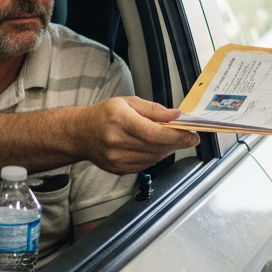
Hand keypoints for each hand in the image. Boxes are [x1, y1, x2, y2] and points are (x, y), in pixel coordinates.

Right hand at [79, 96, 199, 173]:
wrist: (80, 133)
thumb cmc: (104, 115)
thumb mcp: (128, 102)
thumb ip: (154, 109)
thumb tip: (176, 115)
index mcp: (119, 120)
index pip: (153, 132)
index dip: (176, 136)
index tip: (191, 135)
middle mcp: (116, 141)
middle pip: (156, 146)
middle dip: (176, 143)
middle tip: (188, 137)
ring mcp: (116, 158)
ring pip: (153, 158)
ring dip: (166, 150)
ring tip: (170, 140)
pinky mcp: (118, 169)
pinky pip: (145, 165)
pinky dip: (155, 157)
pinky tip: (154, 147)